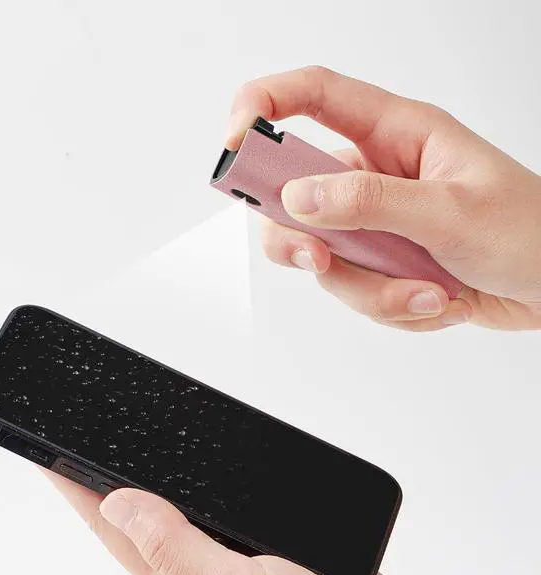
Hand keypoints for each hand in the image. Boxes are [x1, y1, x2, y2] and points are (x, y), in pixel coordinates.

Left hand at [46, 471, 435, 574]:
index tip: (53, 456)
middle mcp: (210, 566)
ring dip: (176, 473)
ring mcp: (247, 552)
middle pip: (153, 508)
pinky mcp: (285, 541)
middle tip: (91, 439)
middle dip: (121, 474)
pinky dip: (235, 479)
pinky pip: (251, 501)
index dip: (82, 489)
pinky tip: (227, 463)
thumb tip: (120, 504)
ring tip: (144, 444)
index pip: (118, 527)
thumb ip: (179, 548)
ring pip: (203, 501)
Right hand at [226, 66, 540, 330]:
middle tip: (319, 258)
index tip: (235, 145)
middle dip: (299, 237)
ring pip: (323, 257)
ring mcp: (373, 224)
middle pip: (293, 193)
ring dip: (369, 289)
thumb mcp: (450, 212)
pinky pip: (354, 290)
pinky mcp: (379, 263)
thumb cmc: (529, 233)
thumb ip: (370, 202)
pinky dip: (391, 306)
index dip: (263, 107)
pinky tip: (437, 300)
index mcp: (395, 134)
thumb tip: (297, 197)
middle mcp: (374, 176)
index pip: (313, 97)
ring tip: (425, 292)